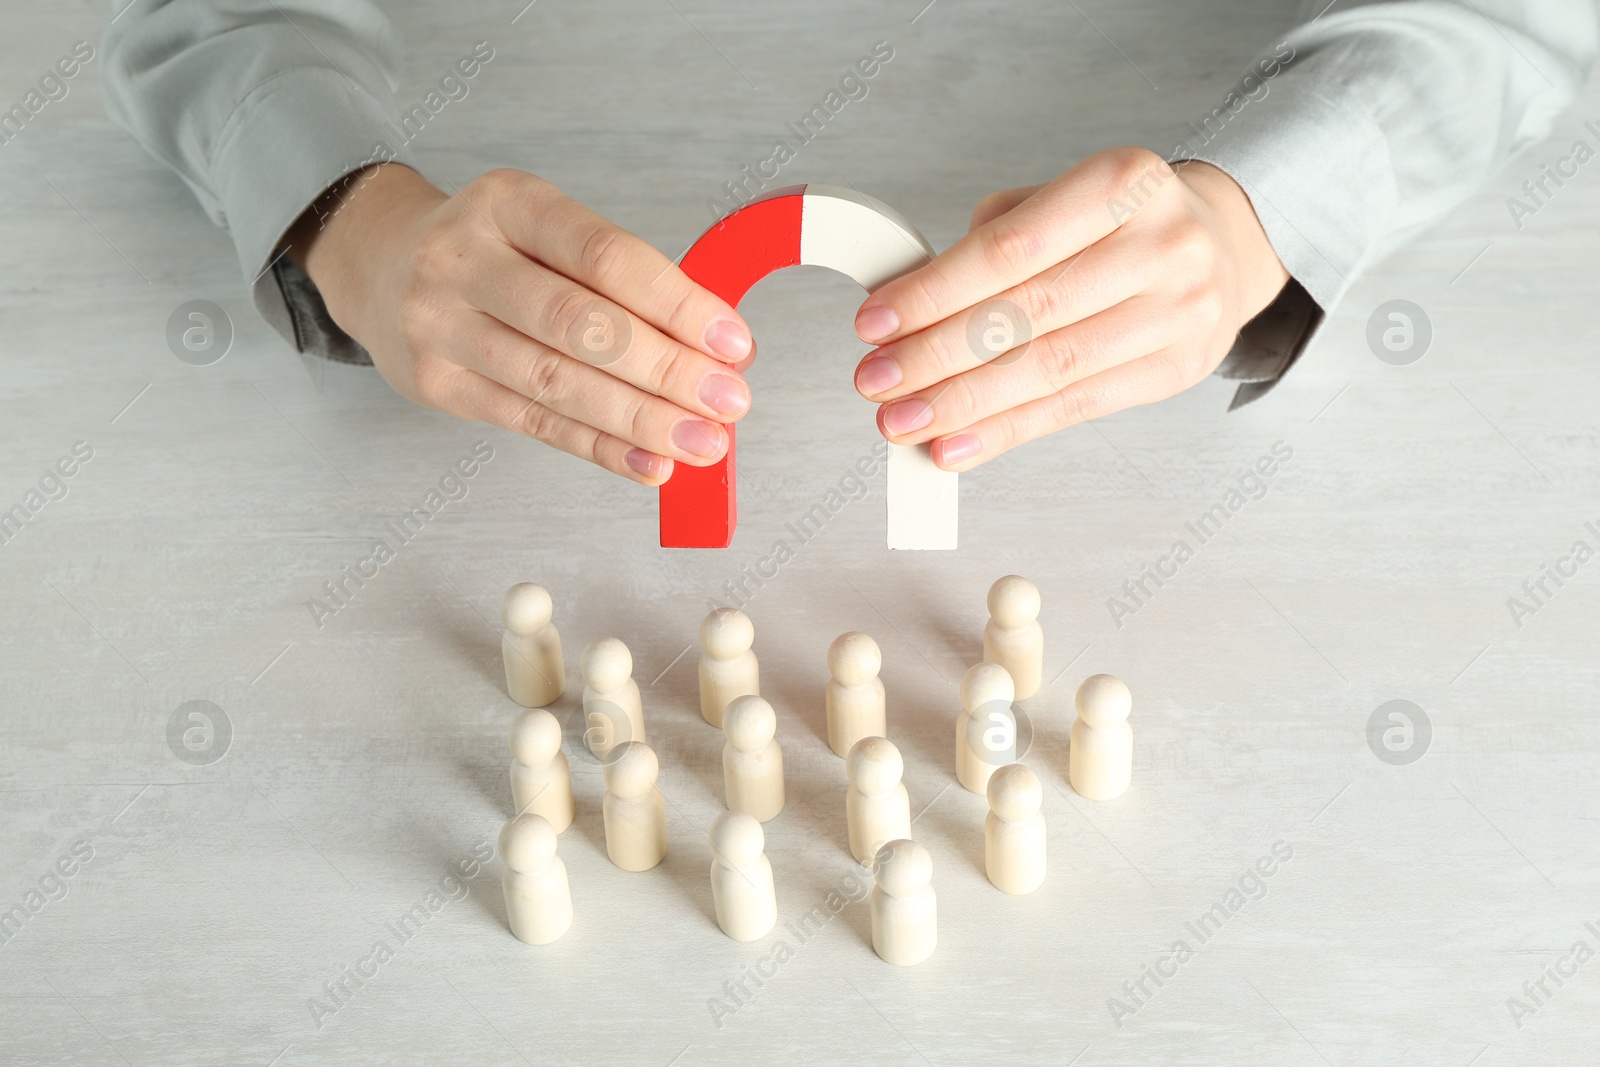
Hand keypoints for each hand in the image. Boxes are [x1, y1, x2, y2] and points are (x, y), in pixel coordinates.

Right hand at [284, 164, 754, 484]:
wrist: (381, 268)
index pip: (606, 256)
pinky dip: (600, 449)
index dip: (677, 303)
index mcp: (509, 203)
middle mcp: (464, 258)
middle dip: (667, 371)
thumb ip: (622, 280)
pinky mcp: (437, 385)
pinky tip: (651, 463)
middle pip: (581, 326)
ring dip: (641, 421)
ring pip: (556, 383)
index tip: (733, 342)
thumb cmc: (495, 252)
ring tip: (702, 442)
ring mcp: (441, 325)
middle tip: (729, 402)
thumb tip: (714, 347)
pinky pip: (533, 423)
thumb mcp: (547, 231)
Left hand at [850, 147, 1289, 469]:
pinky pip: (1074, 408)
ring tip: (903, 421)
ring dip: (962, 404)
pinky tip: (956, 444)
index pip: (1009, 248)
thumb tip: (910, 313)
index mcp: (1122, 182)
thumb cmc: (1118, 224)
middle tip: (876, 381)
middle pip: (1025, 314)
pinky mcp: (1175, 369)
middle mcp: (1160, 245)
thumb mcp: (1062, 199)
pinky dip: (1006, 431)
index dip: (934, 292)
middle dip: (935, 356)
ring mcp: (1177, 311)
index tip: (874, 323)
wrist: (1222, 247)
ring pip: (1049, 369)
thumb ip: (994, 243)